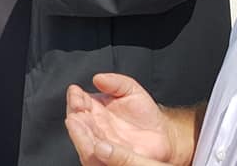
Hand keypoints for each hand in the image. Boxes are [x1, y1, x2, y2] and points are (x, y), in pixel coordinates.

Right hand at [65, 74, 182, 165]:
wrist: (162, 134)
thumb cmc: (144, 112)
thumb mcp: (131, 90)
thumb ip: (115, 82)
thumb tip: (98, 78)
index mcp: (93, 107)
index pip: (77, 102)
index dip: (75, 98)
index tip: (77, 96)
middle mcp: (94, 125)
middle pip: (77, 122)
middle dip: (75, 117)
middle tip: (76, 113)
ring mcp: (102, 142)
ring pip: (84, 141)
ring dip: (79, 134)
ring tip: (77, 125)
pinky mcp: (111, 158)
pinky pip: (98, 157)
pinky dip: (94, 151)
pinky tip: (95, 144)